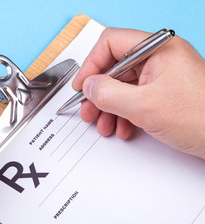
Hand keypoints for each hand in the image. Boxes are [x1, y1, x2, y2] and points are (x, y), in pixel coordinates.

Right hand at [73, 28, 204, 158]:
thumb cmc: (202, 118)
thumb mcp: (144, 106)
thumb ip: (108, 94)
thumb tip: (89, 86)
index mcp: (158, 48)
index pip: (111, 43)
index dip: (91, 64)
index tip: (82, 85)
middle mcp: (160, 58)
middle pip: (115, 68)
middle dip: (99, 93)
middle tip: (88, 109)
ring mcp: (162, 76)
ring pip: (123, 86)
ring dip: (109, 108)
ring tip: (103, 125)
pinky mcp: (164, 93)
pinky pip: (135, 98)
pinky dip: (124, 114)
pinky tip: (122, 128)